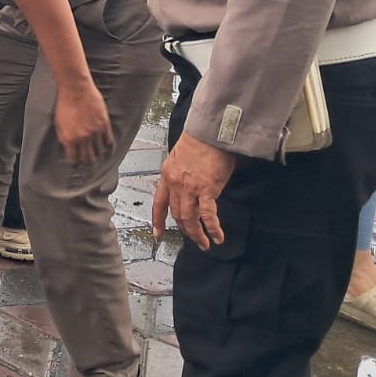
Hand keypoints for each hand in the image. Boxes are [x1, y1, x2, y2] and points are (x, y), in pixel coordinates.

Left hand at [54, 82, 114, 163]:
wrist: (75, 89)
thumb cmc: (65, 103)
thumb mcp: (58, 123)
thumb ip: (64, 137)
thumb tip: (68, 147)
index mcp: (69, 138)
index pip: (74, 158)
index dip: (75, 161)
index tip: (77, 162)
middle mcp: (82, 138)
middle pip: (88, 158)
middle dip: (87, 160)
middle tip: (87, 160)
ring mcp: (95, 132)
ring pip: (99, 151)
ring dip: (97, 153)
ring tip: (96, 152)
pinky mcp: (104, 124)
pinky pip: (108, 140)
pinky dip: (106, 144)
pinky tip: (104, 144)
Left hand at [152, 132, 236, 249]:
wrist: (209, 133)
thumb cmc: (199, 141)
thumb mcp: (181, 158)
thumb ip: (182, 174)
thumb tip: (190, 186)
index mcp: (167, 175)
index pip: (159, 203)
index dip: (158, 220)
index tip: (157, 233)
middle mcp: (175, 184)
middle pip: (176, 214)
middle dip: (185, 230)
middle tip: (193, 239)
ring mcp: (189, 188)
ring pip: (189, 218)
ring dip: (197, 234)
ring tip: (204, 243)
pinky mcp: (206, 190)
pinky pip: (207, 215)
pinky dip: (212, 228)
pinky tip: (217, 237)